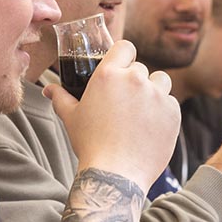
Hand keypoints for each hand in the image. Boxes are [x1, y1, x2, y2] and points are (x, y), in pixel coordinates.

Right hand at [47, 39, 179, 192]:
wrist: (116, 174)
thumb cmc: (91, 145)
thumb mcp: (71, 118)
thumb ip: (61, 97)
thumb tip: (48, 89)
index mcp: (108, 75)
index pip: (124, 47)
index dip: (123, 56)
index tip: (122, 68)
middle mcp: (135, 79)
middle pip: (141, 68)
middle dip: (134, 82)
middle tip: (125, 103)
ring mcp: (157, 95)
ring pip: (161, 81)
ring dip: (154, 91)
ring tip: (141, 112)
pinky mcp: (173, 112)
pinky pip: (171, 102)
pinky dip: (164, 111)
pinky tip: (150, 127)